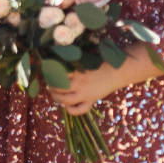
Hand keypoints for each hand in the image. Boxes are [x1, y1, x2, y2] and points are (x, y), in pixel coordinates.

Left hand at [47, 44, 163, 114]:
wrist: (118, 71)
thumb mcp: (85, 58)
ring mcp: (85, 94)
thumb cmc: (102, 60)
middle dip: (50, 86)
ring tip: (54, 93)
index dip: (49, 73)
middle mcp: (79, 83)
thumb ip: (73, 59)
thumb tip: (57, 52)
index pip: (57, 73)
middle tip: (49, 83)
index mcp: (76, 71)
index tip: (45, 70)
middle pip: (57, 88)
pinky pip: (78, 110)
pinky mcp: (91, 101)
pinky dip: (71, 110)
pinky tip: (67, 106)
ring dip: (56, 98)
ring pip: (64, 100)